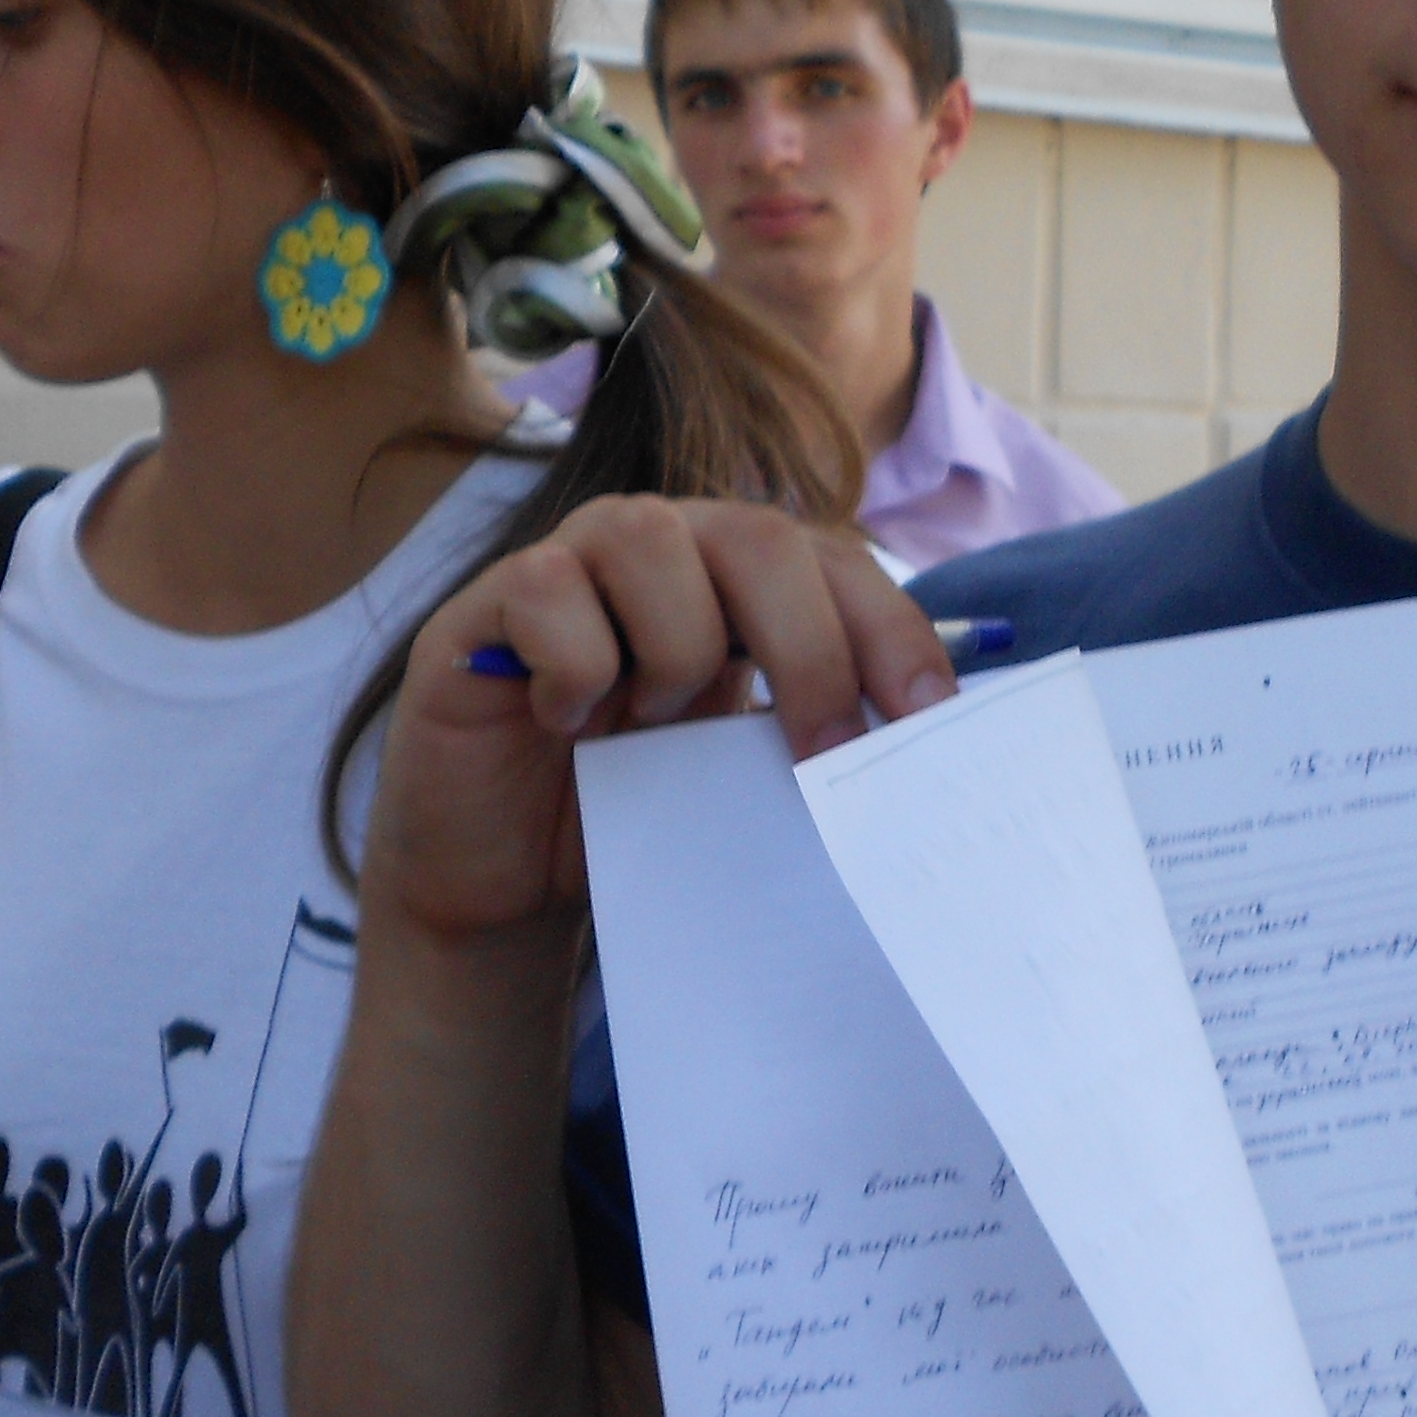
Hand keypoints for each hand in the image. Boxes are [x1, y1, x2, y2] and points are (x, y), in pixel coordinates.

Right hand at [370, 500, 953, 944]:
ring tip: (649, 725)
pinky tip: (562, 721)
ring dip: (675, 653)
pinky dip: (574, 668)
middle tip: (821, 756)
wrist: (503, 879)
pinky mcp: (490, 601)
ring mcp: (570, 560)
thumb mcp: (744, 767)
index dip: (890, 629)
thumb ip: (812, 724)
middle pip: (759, 537)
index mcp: (737, 578)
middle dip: (810, 649)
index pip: (836, 561)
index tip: (927, 720)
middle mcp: (662, 545)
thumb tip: (922, 739)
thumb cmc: (631, 811)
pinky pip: (549, 590)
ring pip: (652, 543)